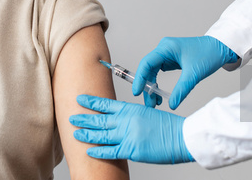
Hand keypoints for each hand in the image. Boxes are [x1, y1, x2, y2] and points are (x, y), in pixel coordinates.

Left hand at [69, 95, 193, 163]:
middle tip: (71, 116)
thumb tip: (118, 119)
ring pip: (101, 134)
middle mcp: (126, 121)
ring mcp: (127, 135)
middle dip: (83, 118)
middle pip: (99, 118)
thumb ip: (131, 116)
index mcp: (130, 109)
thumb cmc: (167, 126)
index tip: (80, 99)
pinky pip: (110, 151)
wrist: (180, 137)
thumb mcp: (146, 113)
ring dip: (87, 133)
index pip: (105, 104)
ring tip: (75, 132)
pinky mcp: (131, 150)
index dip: (91, 102)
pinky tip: (89, 151)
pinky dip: (98, 151)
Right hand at [133, 36, 237, 109]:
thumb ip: (181, 90)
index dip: (140, 78)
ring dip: (152, 87)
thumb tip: (171, 104)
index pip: (146, 63)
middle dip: (147, 87)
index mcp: (166, 48)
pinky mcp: (171, 60)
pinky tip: (159, 94)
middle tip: (149, 103)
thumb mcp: (194, 74)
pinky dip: (158, 83)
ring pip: (153, 72)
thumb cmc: (208, 54)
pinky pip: (159, 72)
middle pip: (148, 69)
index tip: (137, 92)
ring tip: (155, 102)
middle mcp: (164, 49)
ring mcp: (167, 54)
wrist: (220, 48)